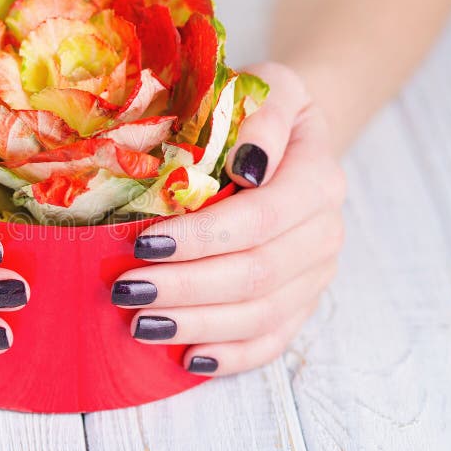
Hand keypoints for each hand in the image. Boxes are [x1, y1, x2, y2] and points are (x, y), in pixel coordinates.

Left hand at [114, 62, 346, 375]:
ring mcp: (314, 276)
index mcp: (317, 182)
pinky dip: (230, 355)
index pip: (258, 220)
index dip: (201, 238)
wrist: (293, 141)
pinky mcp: (299, 302)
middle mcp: (323, 235)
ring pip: (260, 316)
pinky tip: (188, 359)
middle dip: (186, 288)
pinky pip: (271, 341)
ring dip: (198, 325)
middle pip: (256, 275)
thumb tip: (247, 165)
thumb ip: (262, 119)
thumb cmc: (263, 113)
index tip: (142, 243)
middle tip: (127, 291)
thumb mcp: (268, 90)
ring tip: (141, 326)